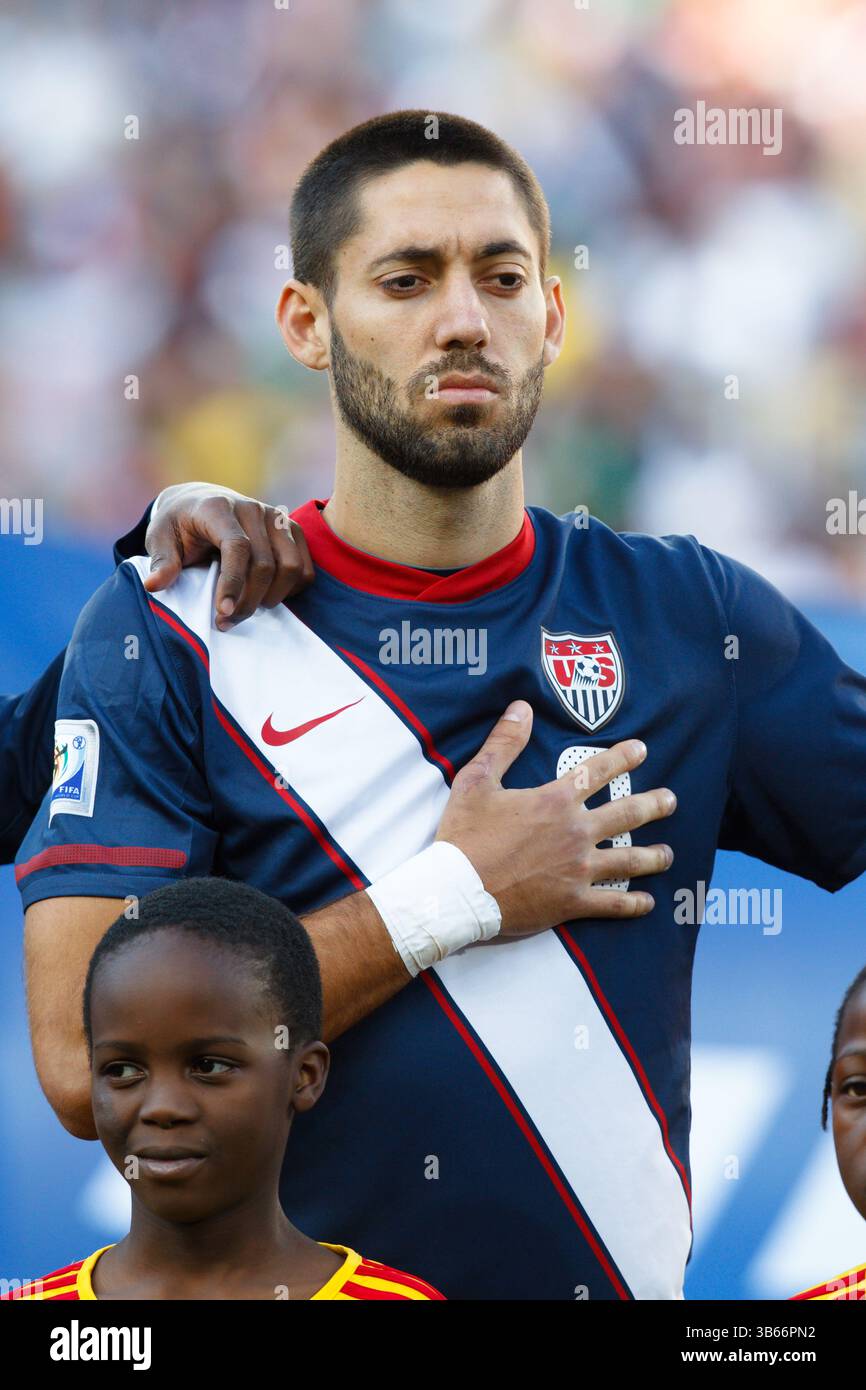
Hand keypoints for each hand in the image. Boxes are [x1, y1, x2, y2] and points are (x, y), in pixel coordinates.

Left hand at [143, 483, 313, 630]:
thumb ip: (161, 560)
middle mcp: (251, 508)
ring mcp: (276, 517)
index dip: (233, 583)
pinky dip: (290, 589)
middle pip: (264, 564)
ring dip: (271, 598)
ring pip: (290, 568)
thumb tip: (154, 586)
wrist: (200, 502)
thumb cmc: (179, 525)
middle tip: (225, 621)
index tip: (221, 612)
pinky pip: (304, 568)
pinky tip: (267, 596)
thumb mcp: (160, 537)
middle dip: (247, 601)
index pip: (238, 547)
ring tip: (246, 609)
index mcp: (217, 508)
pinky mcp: (291, 529)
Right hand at [435, 701, 675, 935]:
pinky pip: (613, 903)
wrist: (456, 892)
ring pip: (629, 861)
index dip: (622, 757)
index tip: (642, 750)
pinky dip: (634, 904)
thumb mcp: (476, 781)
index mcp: (555, 801)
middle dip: (654, 805)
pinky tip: (648, 902)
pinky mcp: (573, 902)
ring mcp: (578, 869)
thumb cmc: (464, 836)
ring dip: (653, 856)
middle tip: (671, 800)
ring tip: (668, 854)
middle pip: (627, 815)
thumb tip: (522, 708)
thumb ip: (504, 743)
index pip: (597, 772)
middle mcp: (575, 832)